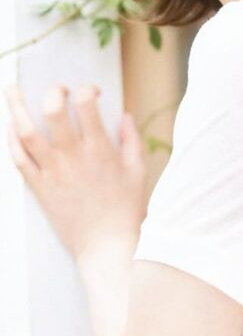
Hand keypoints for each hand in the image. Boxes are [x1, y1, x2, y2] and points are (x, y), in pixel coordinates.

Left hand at [3, 82, 146, 260]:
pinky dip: (11, 140)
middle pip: (52, 111)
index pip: (86, 104)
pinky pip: (18, 159)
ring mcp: (53, 172)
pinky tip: (10, 127)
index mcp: (100, 150)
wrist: (106, 246)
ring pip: (25, 131)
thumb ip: (131, 139)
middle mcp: (72, 157)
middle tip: (57, 90)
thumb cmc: (126, 210)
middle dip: (53, 91)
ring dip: (15, 107)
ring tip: (12, 89)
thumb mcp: (138, 171)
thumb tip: (124, 114)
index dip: (87, 89)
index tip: (92, 92)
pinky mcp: (40, 188)